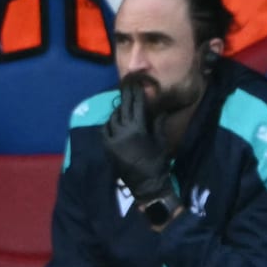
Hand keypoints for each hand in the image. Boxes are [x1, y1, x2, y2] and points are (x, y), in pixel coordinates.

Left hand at [102, 79, 174, 205]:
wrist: (146, 183)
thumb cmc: (157, 162)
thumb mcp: (161, 141)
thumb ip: (158, 124)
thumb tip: (160, 110)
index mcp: (137, 128)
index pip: (136, 105)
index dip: (136, 94)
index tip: (136, 83)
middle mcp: (122, 131)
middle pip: (123, 108)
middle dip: (126, 96)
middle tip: (127, 86)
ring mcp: (112, 138)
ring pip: (112, 118)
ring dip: (118, 110)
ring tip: (123, 104)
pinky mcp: (106, 146)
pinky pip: (105, 129)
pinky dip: (109, 122)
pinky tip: (113, 120)